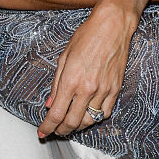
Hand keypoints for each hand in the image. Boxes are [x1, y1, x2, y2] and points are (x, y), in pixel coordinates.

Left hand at [38, 0, 136, 138]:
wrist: (113, 27)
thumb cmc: (86, 36)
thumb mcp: (64, 57)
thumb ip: (56, 83)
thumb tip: (50, 104)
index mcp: (71, 79)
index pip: (57, 113)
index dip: (48, 126)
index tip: (42, 132)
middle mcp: (87, 88)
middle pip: (72, 122)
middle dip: (61, 130)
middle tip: (55, 130)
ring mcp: (104, 90)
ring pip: (89, 120)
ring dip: (77, 126)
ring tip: (69, 124)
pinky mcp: (115, 89)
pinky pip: (105, 113)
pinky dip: (95, 118)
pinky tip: (87, 114)